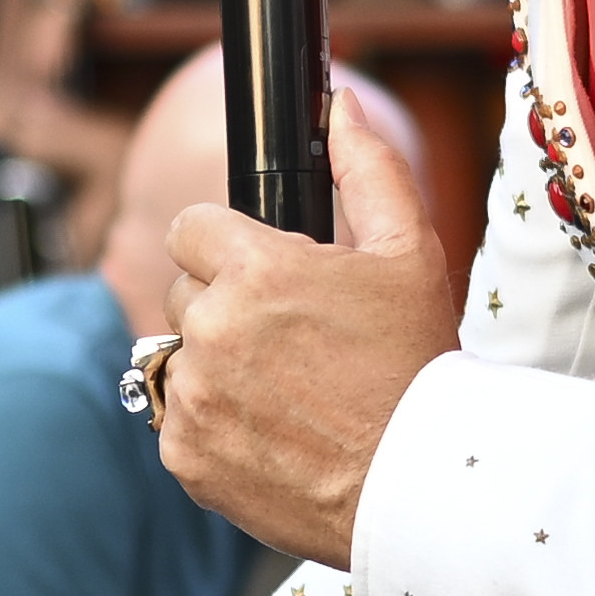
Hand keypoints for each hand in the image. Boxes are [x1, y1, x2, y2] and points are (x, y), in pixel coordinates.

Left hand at [151, 115, 459, 568]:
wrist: (415, 487)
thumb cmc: (417, 367)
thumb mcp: (410, 254)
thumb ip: (368, 169)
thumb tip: (339, 109)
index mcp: (256, 268)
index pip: (189, 228)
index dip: (226, 247)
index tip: (260, 274)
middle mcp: (212, 327)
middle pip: (184, 294)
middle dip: (226, 308)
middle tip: (291, 342)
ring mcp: (191, 395)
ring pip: (178, 358)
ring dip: (216, 367)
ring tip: (284, 391)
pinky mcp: (183, 454)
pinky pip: (177, 421)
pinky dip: (213, 427)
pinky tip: (270, 433)